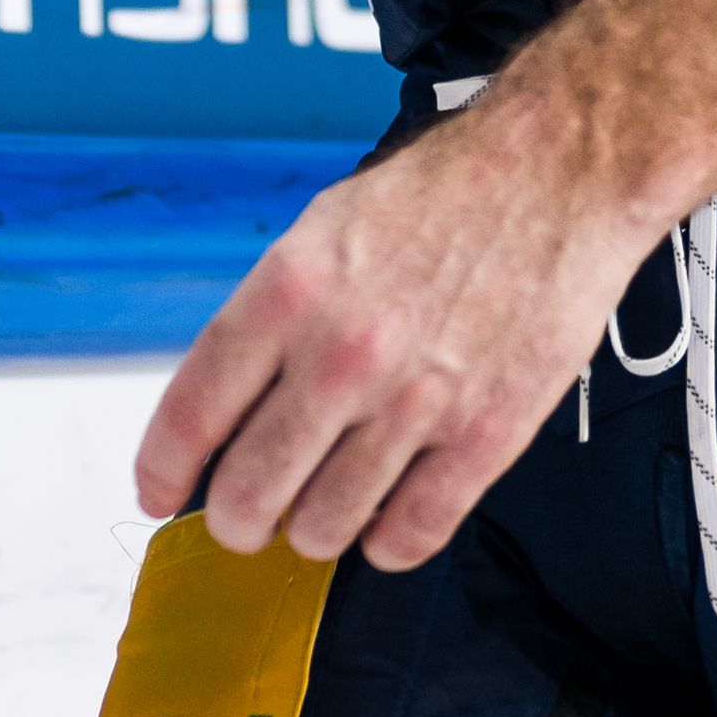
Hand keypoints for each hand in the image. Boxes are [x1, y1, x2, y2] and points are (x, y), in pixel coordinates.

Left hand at [136, 101, 669, 565]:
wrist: (557, 174)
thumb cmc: (442, 196)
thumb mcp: (323, 231)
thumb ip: (271, 317)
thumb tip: (227, 404)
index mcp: (289, 291)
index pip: (194, 411)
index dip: (163, 469)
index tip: (159, 492)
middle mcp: (342, 354)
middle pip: (248, 492)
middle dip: (237, 518)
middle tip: (248, 514)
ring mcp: (415, 402)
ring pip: (324, 527)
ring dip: (314, 529)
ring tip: (325, 504)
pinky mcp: (485, 436)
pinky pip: (409, 535)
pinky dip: (387, 542)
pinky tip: (387, 516)